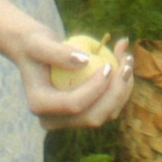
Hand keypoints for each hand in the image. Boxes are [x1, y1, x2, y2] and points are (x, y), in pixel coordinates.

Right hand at [13, 25, 134, 128]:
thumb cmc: (34, 44)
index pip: (74, 105)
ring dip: (123, 88)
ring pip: (106, 114)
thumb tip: (85, 61)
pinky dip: (121, 87)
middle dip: (116, 92)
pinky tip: (124, 63)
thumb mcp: (39, 42)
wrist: (34, 52)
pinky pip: (110, 107)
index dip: (95, 89)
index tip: (108, 65)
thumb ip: (57, 52)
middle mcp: (54, 119)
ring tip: (127, 56)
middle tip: (127, 62)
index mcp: (40, 105)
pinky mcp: (84, 114)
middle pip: (93, 117)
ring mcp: (70, 120)